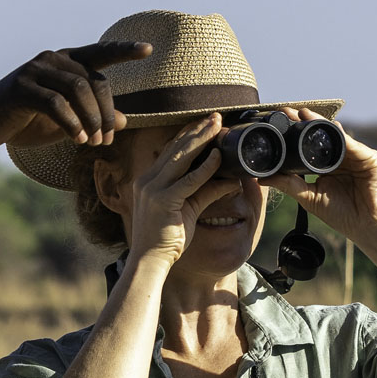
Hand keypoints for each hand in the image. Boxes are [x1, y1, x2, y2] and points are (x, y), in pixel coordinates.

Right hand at [0, 41, 151, 151]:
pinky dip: (71, 123)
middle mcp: (51, 60)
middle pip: (93, 80)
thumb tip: (126, 119)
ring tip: (93, 143)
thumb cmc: (25, 123)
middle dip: (105, 112)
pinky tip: (77, 139)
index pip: (99, 53)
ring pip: (76, 89)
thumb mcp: (66, 122)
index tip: (148, 50)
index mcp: (64, 62)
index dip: (123, 49)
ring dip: (91, 119)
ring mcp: (34, 71)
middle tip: (107, 140)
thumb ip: (92, 117)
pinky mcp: (20, 88)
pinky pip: (55, 103)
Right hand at [123, 114, 244, 266]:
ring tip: (218, 126)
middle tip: (217, 117)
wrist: (149, 260)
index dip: (189, 134)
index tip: (207, 123)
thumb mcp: (187, 210)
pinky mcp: (163, 201)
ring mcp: (153, 190)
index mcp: (148, 180)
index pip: (170, 150)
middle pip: (175, 147)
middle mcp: (147, 181)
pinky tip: (218, 157)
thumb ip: (205, 192)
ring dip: (202, 139)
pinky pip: (188, 180)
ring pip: (181, 157)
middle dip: (197, 130)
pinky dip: (205, 167)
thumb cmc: (166, 238)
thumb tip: (229, 181)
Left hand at [265, 108, 376, 245]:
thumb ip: (288, 185)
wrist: (368, 226)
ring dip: (320, 124)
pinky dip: (340, 136)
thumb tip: (262, 179)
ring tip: (304, 114)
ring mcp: (355, 156)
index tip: (277, 125)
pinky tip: (329, 128)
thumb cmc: (342, 215)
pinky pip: (352, 145)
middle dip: (304, 123)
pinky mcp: (369, 158)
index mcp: (325, 167)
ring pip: (335, 135)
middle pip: (320, 137)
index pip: (307, 147)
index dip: (293, 136)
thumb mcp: (309, 198)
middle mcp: (339, 158)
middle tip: (287, 112)